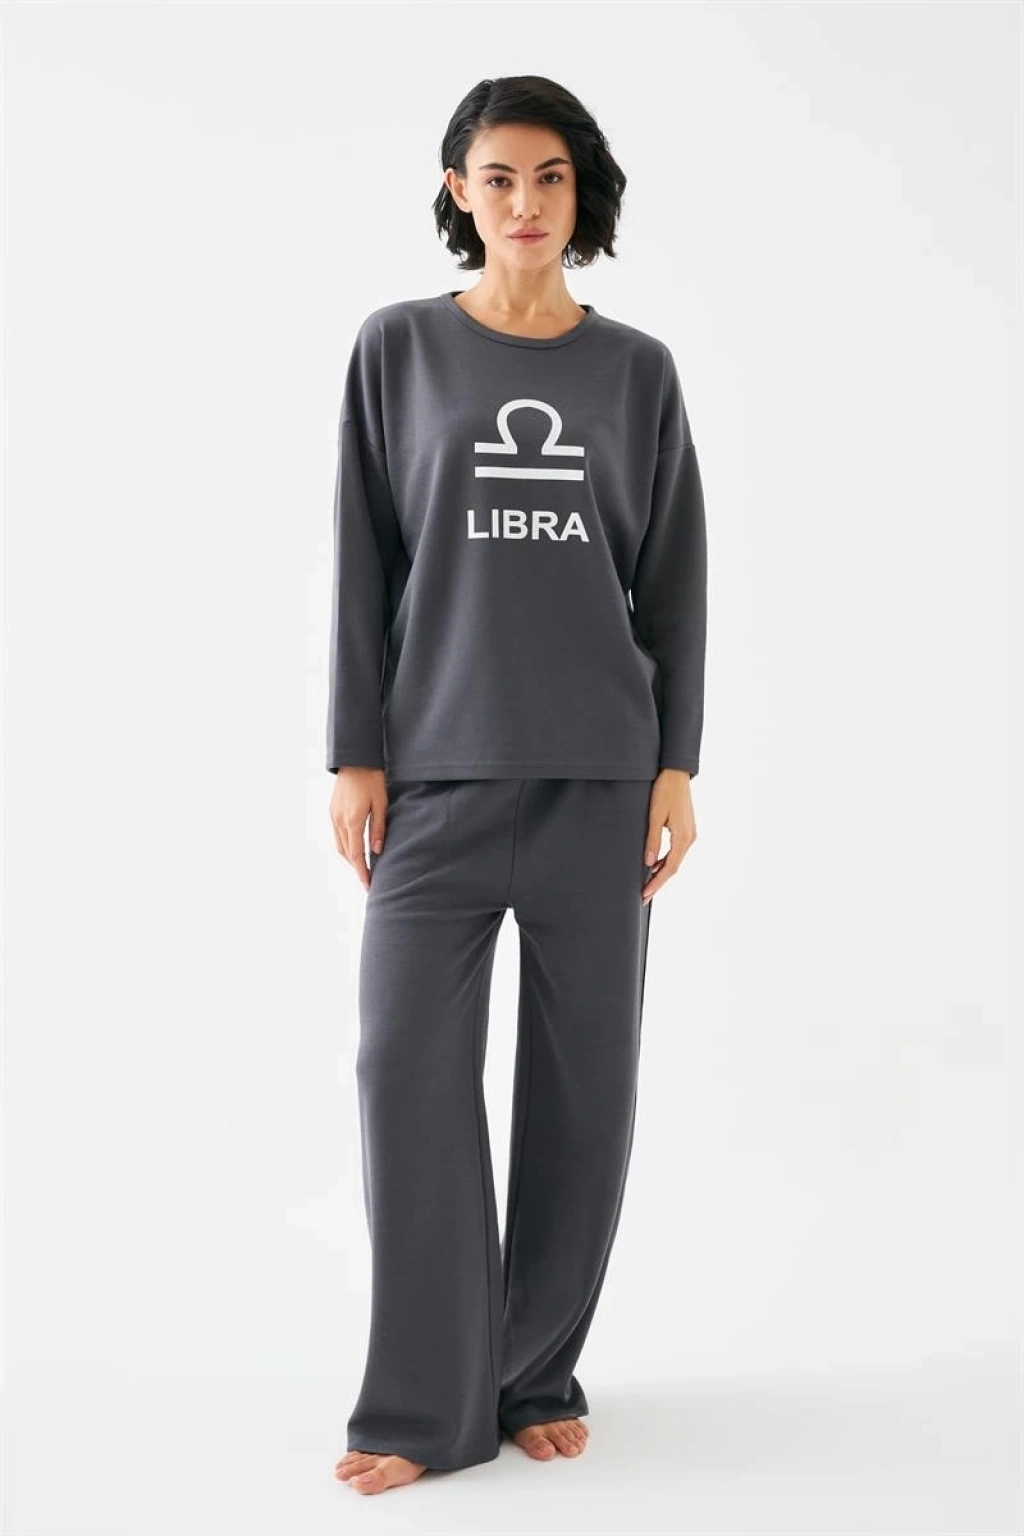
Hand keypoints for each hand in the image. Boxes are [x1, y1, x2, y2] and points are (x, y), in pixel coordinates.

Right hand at [330, 767, 388, 892]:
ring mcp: (333, 816)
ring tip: (363, 868)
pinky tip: (355, 849)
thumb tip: (377, 851)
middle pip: (346, 853)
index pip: (356, 854)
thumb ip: (379, 828)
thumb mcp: (381, 803)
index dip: (362, 872)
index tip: (368, 885)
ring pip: (339, 845)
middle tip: (368, 880)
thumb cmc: (372, 779)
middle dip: (356, 868)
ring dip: (350, 859)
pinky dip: (345, 846)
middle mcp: (339, 820)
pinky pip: (337, 835)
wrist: (355, 759)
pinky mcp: (332, 811)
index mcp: (353, 820)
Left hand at [642, 769, 696, 903]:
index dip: (656, 883)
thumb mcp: (655, 815)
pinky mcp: (686, 829)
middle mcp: (689, 838)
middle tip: (643, 896)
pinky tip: (654, 865)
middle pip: (673, 867)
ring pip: (675, 860)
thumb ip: (652, 840)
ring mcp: (689, 834)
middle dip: (658, 882)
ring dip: (661, 873)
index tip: (644, 894)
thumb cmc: (665, 790)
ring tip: (646, 885)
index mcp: (683, 837)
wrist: (676, 772)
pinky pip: (675, 851)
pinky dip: (665, 860)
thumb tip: (648, 863)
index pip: (669, 868)